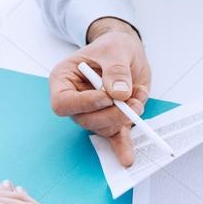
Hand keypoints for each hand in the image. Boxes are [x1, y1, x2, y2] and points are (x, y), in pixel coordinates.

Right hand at [49, 17, 150, 166]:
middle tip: (131, 104)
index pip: (63, 103)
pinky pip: (114, 136)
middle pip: (85, 120)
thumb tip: (119, 94)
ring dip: (123, 119)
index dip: (84, 104)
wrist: (126, 50)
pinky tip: (127, 157)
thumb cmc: (112, 46)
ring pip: (102, 128)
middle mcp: (75, 100)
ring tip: (138, 101)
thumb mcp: (115, 49)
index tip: (106, 97)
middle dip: (110, 115)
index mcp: (64, 80)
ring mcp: (92, 112)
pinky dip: (122, 146)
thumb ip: (116, 70)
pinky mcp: (111, 119)